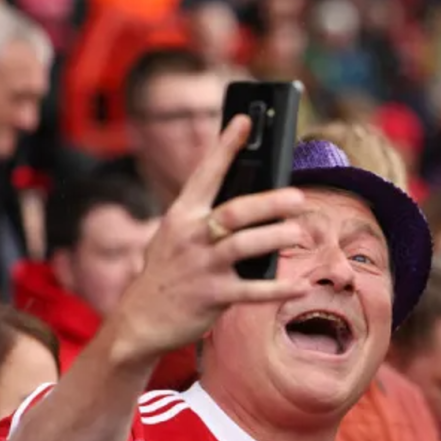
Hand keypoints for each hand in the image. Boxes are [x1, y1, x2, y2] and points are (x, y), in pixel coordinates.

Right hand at [109, 116, 309, 362]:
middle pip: (234, 211)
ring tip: (299, 233)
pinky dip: (279, 289)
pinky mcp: (213, 296)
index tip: (247, 120)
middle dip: (268, 202)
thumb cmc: (169, 271)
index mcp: (182, 215)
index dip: (226, 146)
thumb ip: (206, 216)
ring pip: (244, 246)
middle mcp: (192, 236)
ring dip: (275, 238)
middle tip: (297, 196)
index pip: (206, 173)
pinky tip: (302, 285)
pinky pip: (253, 291)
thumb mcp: (176, 236)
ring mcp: (202, 267)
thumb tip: (251, 196)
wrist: (139, 320)